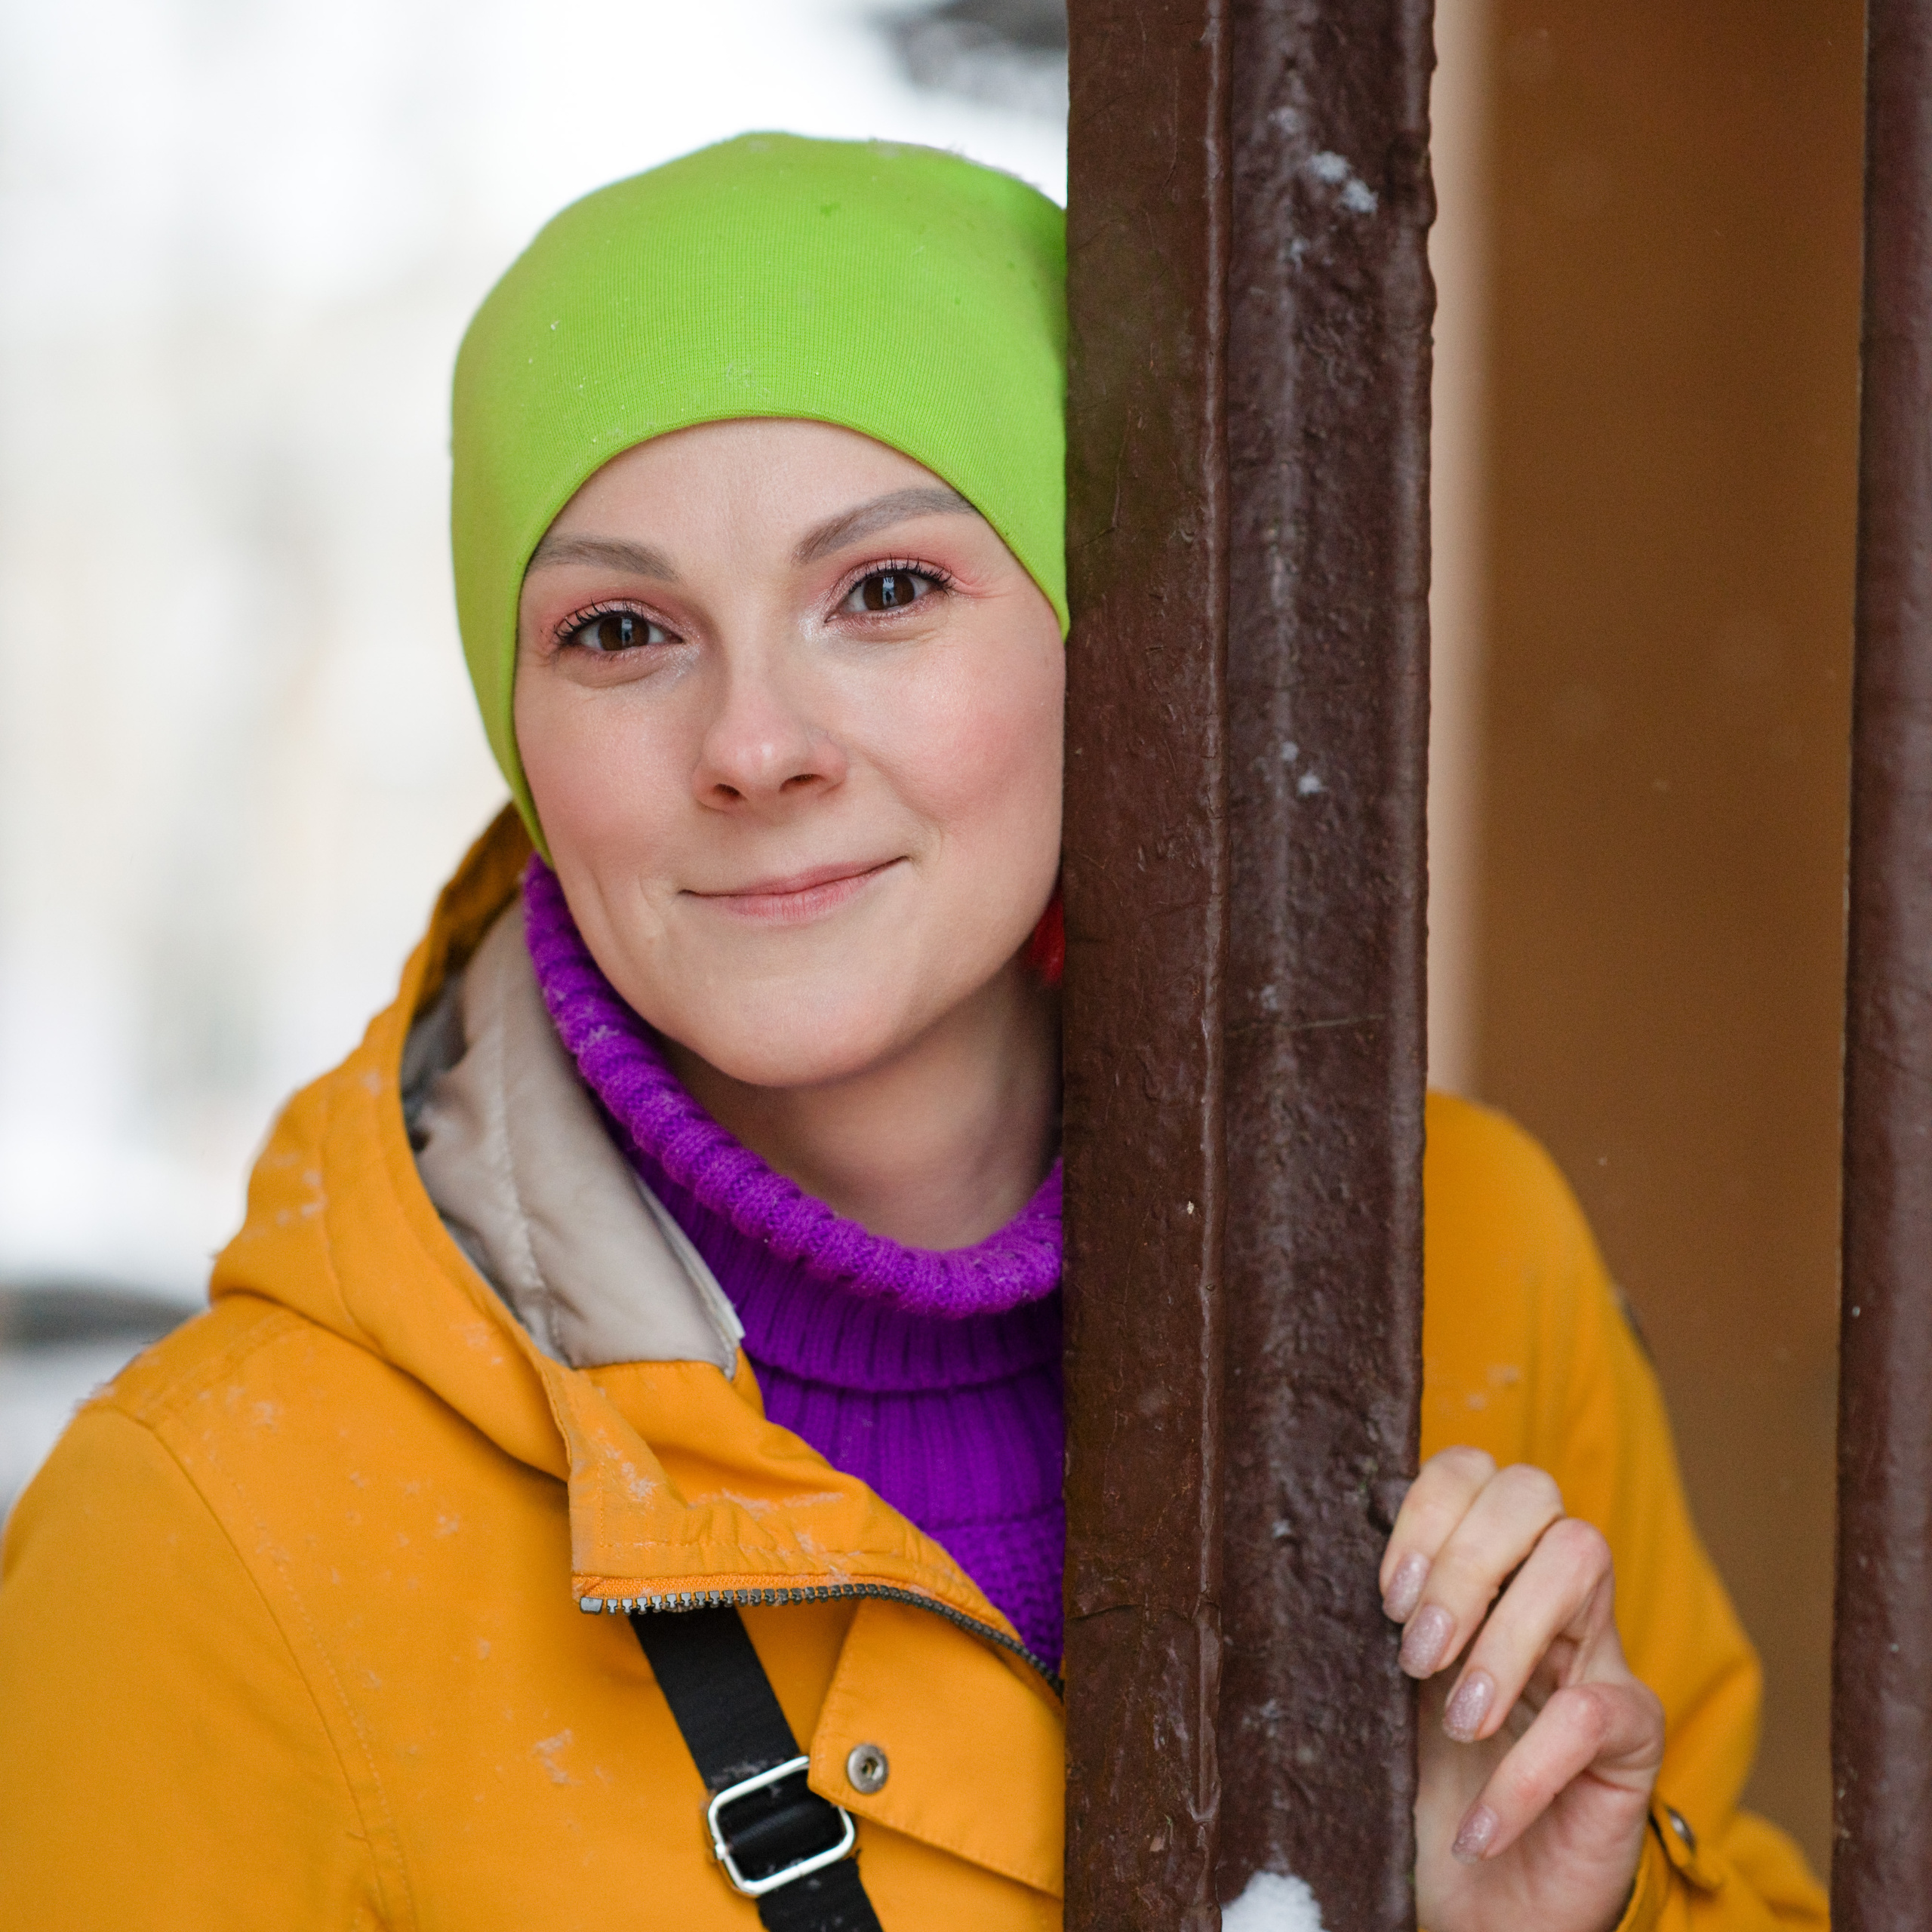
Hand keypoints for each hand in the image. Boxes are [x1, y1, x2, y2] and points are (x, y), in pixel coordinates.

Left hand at [1381, 1447, 1665, 1931]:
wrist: (1482, 1905)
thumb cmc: (1423, 1787)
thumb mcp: (1379, 1694)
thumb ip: (1366, 1628)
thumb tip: (1294, 1571)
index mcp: (1480, 1570)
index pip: (1474, 1470)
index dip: (1431, 1510)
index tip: (1388, 1594)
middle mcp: (1544, 1594)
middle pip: (1533, 1491)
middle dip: (1466, 1561)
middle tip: (1415, 1655)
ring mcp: (1596, 1654)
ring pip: (1581, 1561)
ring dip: (1505, 1637)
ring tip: (1457, 1723)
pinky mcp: (1633, 1735)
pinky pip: (1597, 1712)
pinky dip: (1528, 1770)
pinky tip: (1480, 1824)